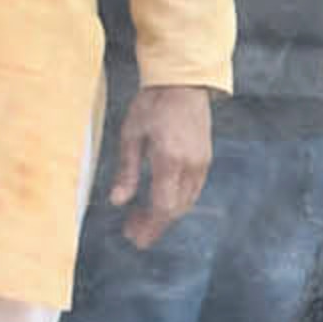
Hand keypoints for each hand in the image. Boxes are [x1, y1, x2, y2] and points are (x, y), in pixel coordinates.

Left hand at [110, 84, 214, 245]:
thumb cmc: (153, 103)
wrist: (183, 83)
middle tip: (131, 230)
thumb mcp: (131, 134)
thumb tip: (117, 201)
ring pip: (185, 204)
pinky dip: (175, 202)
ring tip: (141, 218)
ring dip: (164, 215)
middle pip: (175, 210)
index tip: (134, 237)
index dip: (149, 227)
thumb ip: (126, 171)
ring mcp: (202, 165)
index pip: (163, 206)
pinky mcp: (205, 162)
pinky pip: (191, 192)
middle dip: (154, 225)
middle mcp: (190, 166)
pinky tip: (158, 200)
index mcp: (169, 159)